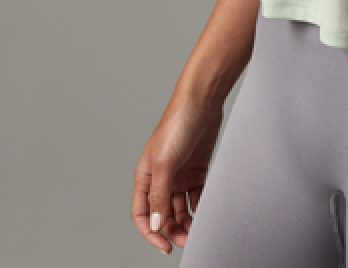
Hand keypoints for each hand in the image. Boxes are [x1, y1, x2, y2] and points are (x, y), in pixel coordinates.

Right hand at [132, 95, 223, 254]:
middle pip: (163, 214)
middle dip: (172, 230)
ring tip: (197, 231)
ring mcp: (180, 175)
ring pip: (180, 208)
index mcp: (146, 176)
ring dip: (186, 222)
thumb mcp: (165, 162)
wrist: (202, 102)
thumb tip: (155, 224)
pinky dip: (200, 208)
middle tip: (186, 240)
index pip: (142, 213)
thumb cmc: (177, 124)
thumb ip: (159, 195)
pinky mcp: (197, 170)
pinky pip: (196, 196)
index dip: (150, 232)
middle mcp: (161, 178)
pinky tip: (205, 214)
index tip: (164, 246)